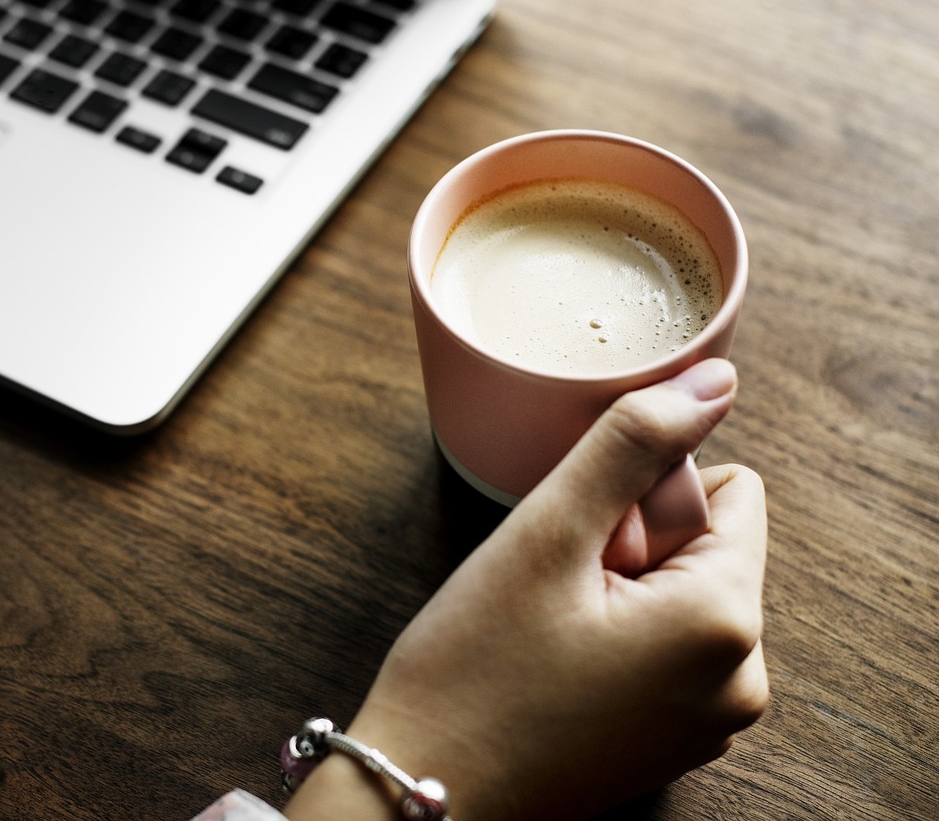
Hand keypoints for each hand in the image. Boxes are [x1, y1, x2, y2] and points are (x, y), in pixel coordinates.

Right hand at [285, 358, 767, 820]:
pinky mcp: (674, 738)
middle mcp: (741, 680)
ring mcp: (710, 719)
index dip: (642, 496)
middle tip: (552, 590)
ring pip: (680, 591)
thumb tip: (715, 380)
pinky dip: (614, 635)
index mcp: (727, 624)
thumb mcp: (548, 534)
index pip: (727, 489)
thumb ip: (633, 444)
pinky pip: (665, 646)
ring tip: (547, 628)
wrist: (420, 789)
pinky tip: (552, 661)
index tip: (578, 546)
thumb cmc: (473, 672)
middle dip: (629, 545)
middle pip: (706, 543)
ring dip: (617, 588)